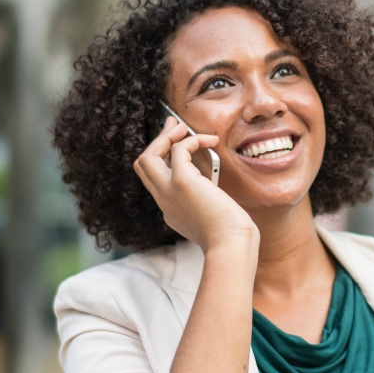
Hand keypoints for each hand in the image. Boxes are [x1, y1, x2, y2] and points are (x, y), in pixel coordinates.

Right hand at [134, 118, 257, 252]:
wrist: (231, 246)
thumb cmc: (231, 235)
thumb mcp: (212, 214)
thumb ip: (205, 197)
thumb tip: (211, 177)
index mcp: (170, 209)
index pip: (156, 179)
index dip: (165, 159)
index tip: (178, 144)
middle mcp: (164, 201)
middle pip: (142, 165)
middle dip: (157, 141)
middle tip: (173, 126)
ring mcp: (169, 192)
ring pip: (147, 157)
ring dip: (165, 137)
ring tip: (184, 127)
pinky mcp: (182, 183)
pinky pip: (178, 150)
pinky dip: (192, 140)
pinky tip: (210, 140)